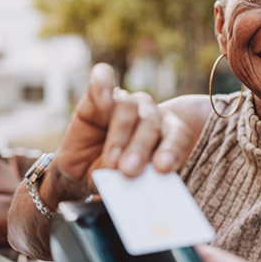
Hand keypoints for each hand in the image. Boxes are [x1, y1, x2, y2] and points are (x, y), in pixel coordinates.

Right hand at [54, 63, 193, 190]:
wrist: (82, 172)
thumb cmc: (113, 176)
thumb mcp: (130, 183)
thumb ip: (142, 178)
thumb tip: (146, 181)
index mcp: (166, 133)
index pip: (178, 134)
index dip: (173, 149)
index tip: (163, 167)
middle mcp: (148, 114)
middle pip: (152, 124)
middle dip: (141, 149)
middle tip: (129, 171)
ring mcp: (123, 102)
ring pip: (128, 109)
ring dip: (120, 136)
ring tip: (111, 162)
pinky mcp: (96, 97)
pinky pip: (102, 79)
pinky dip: (102, 86)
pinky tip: (103, 101)